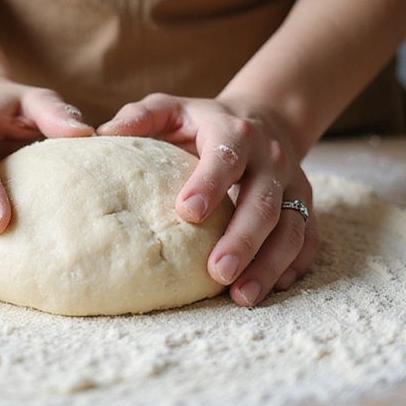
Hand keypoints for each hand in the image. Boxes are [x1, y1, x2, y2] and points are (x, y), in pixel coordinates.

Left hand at [97, 93, 318, 307]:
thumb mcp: (171, 108)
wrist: (265, 118)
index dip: (209, 183)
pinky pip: (307, 239)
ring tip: (242, 296)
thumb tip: (98, 133)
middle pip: (263, 202)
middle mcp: (271, 160)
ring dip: (269, 264)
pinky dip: (294, 266)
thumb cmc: (202, 123)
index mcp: (235, 133)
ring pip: (290, 227)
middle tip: (218, 272)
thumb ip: (139, 117)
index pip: (226, 157)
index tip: (187, 213)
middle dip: (243, 239)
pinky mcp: (305, 206)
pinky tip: (272, 289)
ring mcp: (293, 185)